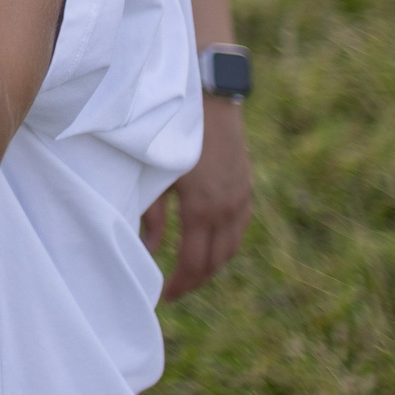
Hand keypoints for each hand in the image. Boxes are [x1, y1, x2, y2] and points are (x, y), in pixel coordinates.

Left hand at [141, 95, 253, 297]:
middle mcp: (227, 208)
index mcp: (202, 210)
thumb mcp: (153, 175)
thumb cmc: (169, 132)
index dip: (180, 284)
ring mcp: (241, 196)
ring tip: (192, 271)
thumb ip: (151, 214)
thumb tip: (148, 249)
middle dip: (196, 280)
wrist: (207, 98)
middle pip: (216, 261)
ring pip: (232, 245)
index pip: (193, 263)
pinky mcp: (246, 184)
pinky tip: (213, 242)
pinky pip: (240, 225)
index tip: (165, 297)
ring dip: (214, 263)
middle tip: (176, 291)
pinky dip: (227, 241)